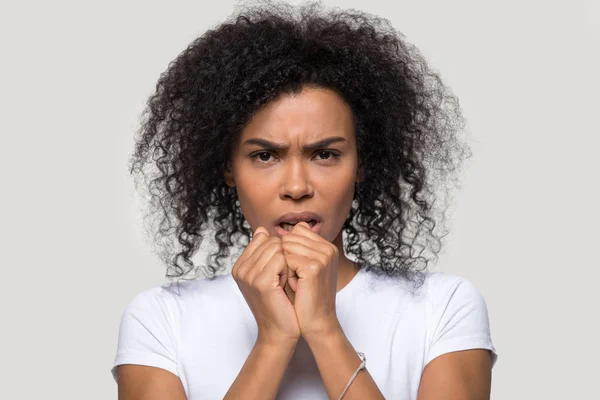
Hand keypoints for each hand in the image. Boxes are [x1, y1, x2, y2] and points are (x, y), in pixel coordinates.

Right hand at [232, 227, 300, 346]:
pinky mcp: (261, 282)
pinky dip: (289, 269)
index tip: (279, 272)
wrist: (280, 332)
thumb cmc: (279, 303)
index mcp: (240, 266)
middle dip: (284, 256)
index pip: (263, 238)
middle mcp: (240, 269)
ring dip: (288, 263)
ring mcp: (248, 275)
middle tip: (284, 278)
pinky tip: (287, 285)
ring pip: (277, 248)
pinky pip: (282, 259)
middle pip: (271, 241)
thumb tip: (261, 229)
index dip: (278, 252)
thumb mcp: (269, 274)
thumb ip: (264, 252)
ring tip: (284, 282)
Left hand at [281, 222, 341, 339]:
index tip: (296, 271)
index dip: (287, 251)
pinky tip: (296, 288)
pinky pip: (285, 260)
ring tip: (296, 283)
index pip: (295, 231)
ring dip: (284, 266)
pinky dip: (286, 275)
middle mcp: (328, 248)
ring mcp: (323, 257)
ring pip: (285, 247)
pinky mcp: (314, 267)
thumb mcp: (299, 267)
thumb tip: (266, 228)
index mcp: (327, 246)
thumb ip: (291, 246)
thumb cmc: (305, 296)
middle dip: (284, 258)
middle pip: (288, 238)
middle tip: (296, 279)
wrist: (316, 323)